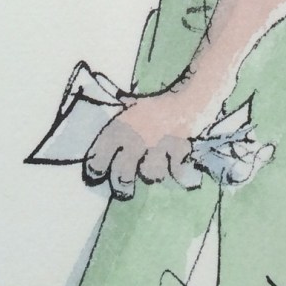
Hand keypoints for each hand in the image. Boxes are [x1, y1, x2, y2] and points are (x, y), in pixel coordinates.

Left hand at [84, 89, 204, 199]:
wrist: (190, 95)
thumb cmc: (158, 102)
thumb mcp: (134, 107)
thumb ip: (122, 125)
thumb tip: (108, 144)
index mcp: (122, 125)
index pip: (102, 152)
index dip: (96, 166)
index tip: (95, 175)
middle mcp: (137, 138)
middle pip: (124, 172)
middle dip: (122, 183)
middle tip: (124, 190)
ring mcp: (159, 146)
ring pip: (150, 174)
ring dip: (153, 173)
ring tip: (155, 169)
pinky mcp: (178, 151)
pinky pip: (175, 171)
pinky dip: (176, 172)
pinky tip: (176, 168)